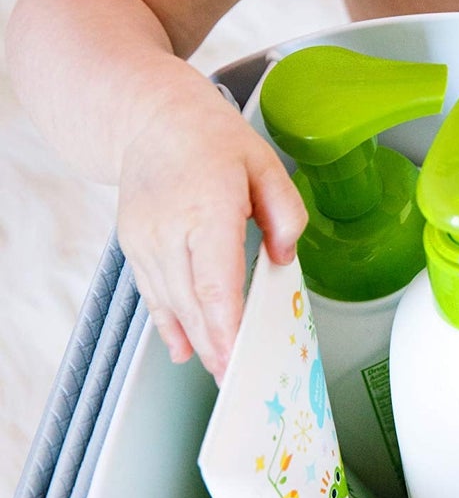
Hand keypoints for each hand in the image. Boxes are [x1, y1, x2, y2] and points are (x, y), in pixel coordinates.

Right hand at [117, 89, 306, 380]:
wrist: (149, 117)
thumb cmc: (209, 136)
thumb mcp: (265, 162)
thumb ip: (285, 212)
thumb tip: (282, 257)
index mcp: (206, 206)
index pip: (214, 279)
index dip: (225, 324)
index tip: (237, 356)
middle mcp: (168, 228)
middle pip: (191, 302)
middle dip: (215, 345)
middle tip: (239, 380)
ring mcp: (145, 239)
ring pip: (170, 303)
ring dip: (195, 340)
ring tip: (220, 370)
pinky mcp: (133, 246)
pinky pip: (152, 294)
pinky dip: (168, 323)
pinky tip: (183, 348)